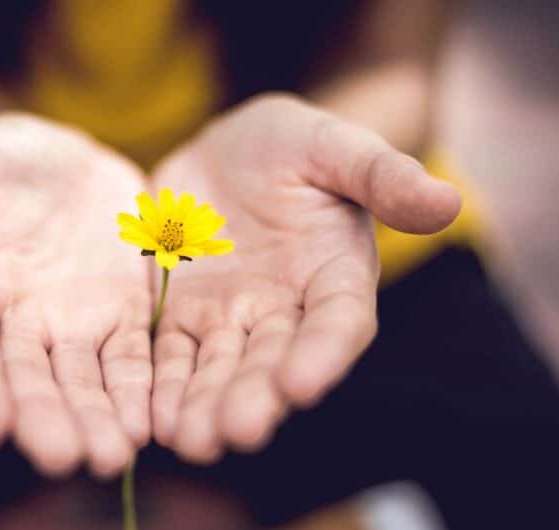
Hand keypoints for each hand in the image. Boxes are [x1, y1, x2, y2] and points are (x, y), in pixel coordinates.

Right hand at [0, 114, 151, 476]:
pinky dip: (138, 390)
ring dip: (95, 419)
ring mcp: (70, 324)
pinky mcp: (122, 318)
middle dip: (43, 417)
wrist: (67, 161)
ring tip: (111, 456)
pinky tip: (149, 424)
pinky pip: (130, 359)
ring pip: (81, 380)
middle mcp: (15, 321)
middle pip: (26, 376)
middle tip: (62, 456)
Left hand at [149, 95, 460, 462]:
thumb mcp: (335, 146)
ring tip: (187, 440)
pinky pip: (171, 354)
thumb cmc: (294, 145)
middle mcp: (285, 310)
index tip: (300, 384)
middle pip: (272, 361)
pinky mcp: (182, 315)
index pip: (336, 322)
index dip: (322, 353)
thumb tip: (447, 200)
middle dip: (254, 397)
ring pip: (219, 369)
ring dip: (204, 405)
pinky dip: (162, 384)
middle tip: (235, 431)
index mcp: (334, 275)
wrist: (228, 151)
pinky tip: (149, 416)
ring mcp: (231, 317)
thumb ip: (382, 175)